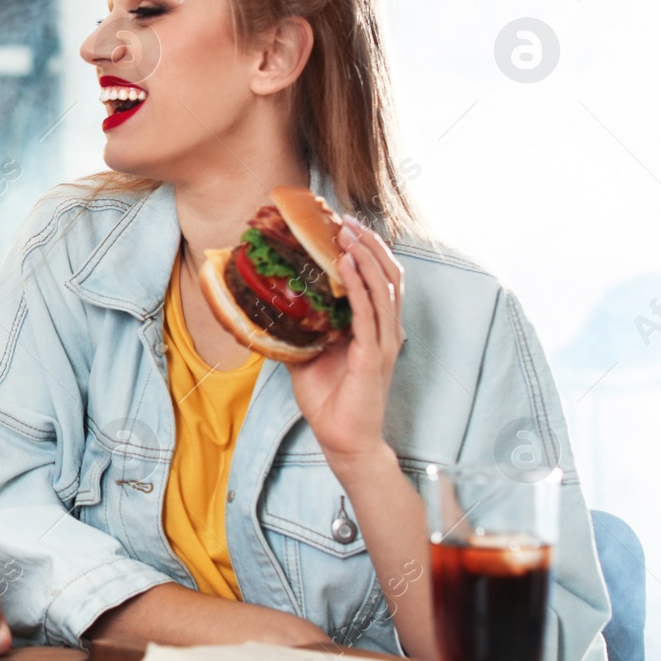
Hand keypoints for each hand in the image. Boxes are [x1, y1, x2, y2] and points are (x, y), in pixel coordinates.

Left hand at [287, 217, 404, 466]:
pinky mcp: (373, 356)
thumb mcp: (309, 355)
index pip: (380, 280)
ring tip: (346, 232)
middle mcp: (385, 331)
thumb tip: (272, 306)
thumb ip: (301, 329)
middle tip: (346, 220)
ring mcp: (383, 343)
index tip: (345, 226)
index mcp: (375, 329)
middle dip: (369, 244)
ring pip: (383, 288)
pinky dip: (359, 285)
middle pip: (388, 276)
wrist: (344, 440)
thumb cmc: (330, 400)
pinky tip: (347, 263)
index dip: (368, 251)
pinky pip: (368, 313)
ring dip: (365, 256)